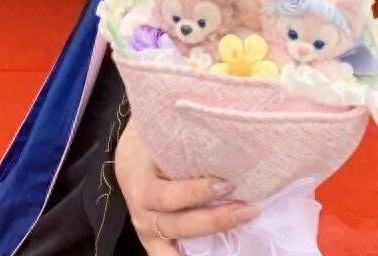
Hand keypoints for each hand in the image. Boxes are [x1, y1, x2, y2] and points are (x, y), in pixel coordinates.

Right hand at [114, 118, 260, 254]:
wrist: (128, 157)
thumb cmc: (147, 141)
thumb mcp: (158, 136)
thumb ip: (183, 143)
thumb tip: (220, 134)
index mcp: (142, 186)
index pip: (170, 196)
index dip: (198, 193)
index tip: (228, 183)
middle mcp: (143, 214)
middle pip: (180, 225)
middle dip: (217, 219)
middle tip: (249, 209)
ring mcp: (148, 232)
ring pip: (178, 246)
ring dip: (212, 237)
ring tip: (241, 223)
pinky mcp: (155, 241)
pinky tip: (219, 251)